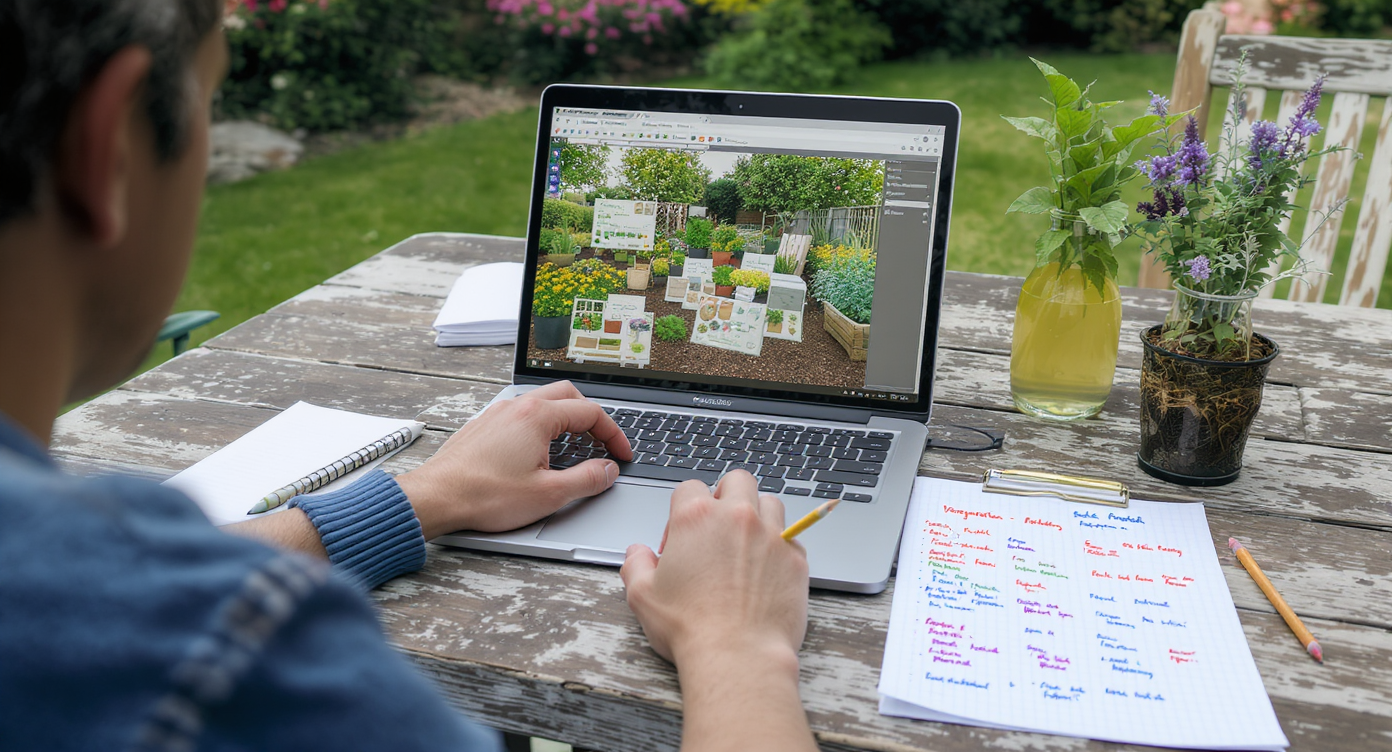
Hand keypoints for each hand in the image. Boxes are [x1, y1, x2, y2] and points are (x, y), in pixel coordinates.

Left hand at [396, 381, 632, 539]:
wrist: (437, 498)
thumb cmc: (484, 495)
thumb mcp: (549, 494)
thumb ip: (587, 479)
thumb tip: (607, 471)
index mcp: (538, 416)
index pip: (591, 413)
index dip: (614, 435)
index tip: (621, 455)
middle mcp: (517, 407)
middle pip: (568, 396)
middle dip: (592, 418)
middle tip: (601, 443)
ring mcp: (498, 413)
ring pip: (542, 402)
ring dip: (565, 420)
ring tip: (574, 448)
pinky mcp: (484, 426)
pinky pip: (521, 414)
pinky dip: (541, 426)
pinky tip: (539, 452)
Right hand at [620, 471, 808, 668]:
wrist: (738, 656)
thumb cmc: (692, 628)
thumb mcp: (643, 596)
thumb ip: (636, 565)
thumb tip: (637, 553)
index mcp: (697, 518)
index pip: (689, 487)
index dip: (682, 511)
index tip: (680, 538)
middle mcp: (737, 517)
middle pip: (737, 480)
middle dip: (726, 495)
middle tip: (718, 526)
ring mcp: (771, 535)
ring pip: (770, 502)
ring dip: (758, 514)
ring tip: (745, 544)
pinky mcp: (795, 558)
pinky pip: (791, 537)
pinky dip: (780, 545)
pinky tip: (766, 569)